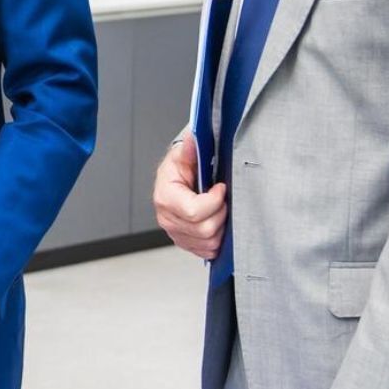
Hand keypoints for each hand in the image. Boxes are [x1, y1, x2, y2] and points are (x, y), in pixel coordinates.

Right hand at [153, 135, 226, 259]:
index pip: (194, 211)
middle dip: (220, 213)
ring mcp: (175, 233)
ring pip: (208, 242)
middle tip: (222, 199)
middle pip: (204, 229)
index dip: (214, 201)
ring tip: (219, 209)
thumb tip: (193, 137)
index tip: (220, 187)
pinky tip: (216, 222)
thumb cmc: (181, 166)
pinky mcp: (185, 242)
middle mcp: (167, 218)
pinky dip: (216, 239)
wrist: (178, 177)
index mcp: (165, 197)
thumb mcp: (184, 153)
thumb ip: (190, 148)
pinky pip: (207, 251)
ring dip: (220, 227)